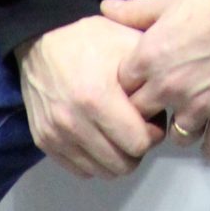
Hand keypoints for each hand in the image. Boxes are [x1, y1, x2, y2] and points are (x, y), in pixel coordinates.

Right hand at [17, 16, 162, 177]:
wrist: (40, 39)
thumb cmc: (89, 39)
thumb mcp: (127, 42)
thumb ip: (151, 72)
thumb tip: (168, 99)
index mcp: (97, 98)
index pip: (139, 144)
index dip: (152, 133)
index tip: (150, 119)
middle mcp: (74, 122)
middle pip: (122, 164)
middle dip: (136, 149)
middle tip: (137, 127)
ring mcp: (56, 134)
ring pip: (101, 172)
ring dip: (116, 157)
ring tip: (117, 131)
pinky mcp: (44, 141)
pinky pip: (79, 170)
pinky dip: (94, 160)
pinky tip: (99, 136)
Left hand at [102, 0, 209, 159]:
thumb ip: (134, 10)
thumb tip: (106, 8)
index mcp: (147, 59)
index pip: (121, 89)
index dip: (129, 86)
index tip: (139, 83)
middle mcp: (168, 87)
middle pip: (142, 117)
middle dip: (148, 112)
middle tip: (159, 104)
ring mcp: (199, 104)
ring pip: (178, 137)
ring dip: (181, 128)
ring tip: (187, 117)